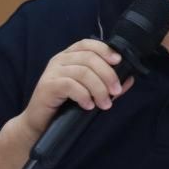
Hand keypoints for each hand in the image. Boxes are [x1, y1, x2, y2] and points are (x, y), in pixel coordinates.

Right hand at [20, 39, 134, 136]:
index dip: (104, 50)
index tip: (118, 62)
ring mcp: (52, 72)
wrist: (39, 124)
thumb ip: (107, 84)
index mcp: (69, 56)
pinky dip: (83, 95)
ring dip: (99, 88)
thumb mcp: (89, 92)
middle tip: (116, 91)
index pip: (88, 44)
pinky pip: (70, 85)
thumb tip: (129, 79)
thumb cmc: (64, 106)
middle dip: (107, 74)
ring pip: (82, 72)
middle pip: (89, 58)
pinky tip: (88, 105)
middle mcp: (60, 60)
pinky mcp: (48, 86)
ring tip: (104, 104)